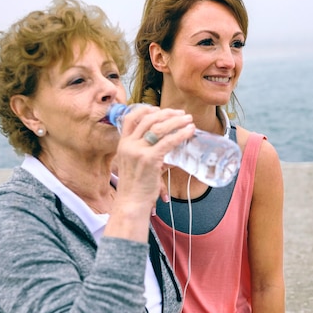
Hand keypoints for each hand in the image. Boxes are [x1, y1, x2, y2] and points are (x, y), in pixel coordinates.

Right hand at [110, 106, 194, 229]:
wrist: (130, 203)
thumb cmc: (135, 187)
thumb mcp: (134, 164)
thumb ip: (146, 154)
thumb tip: (166, 151)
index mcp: (123, 144)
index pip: (130, 118)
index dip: (145, 109)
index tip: (159, 109)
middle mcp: (129, 145)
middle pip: (148, 119)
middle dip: (167, 113)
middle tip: (181, 113)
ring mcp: (138, 151)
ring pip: (159, 127)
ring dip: (177, 121)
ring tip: (189, 120)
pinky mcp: (149, 160)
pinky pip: (168, 141)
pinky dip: (181, 134)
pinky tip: (190, 131)